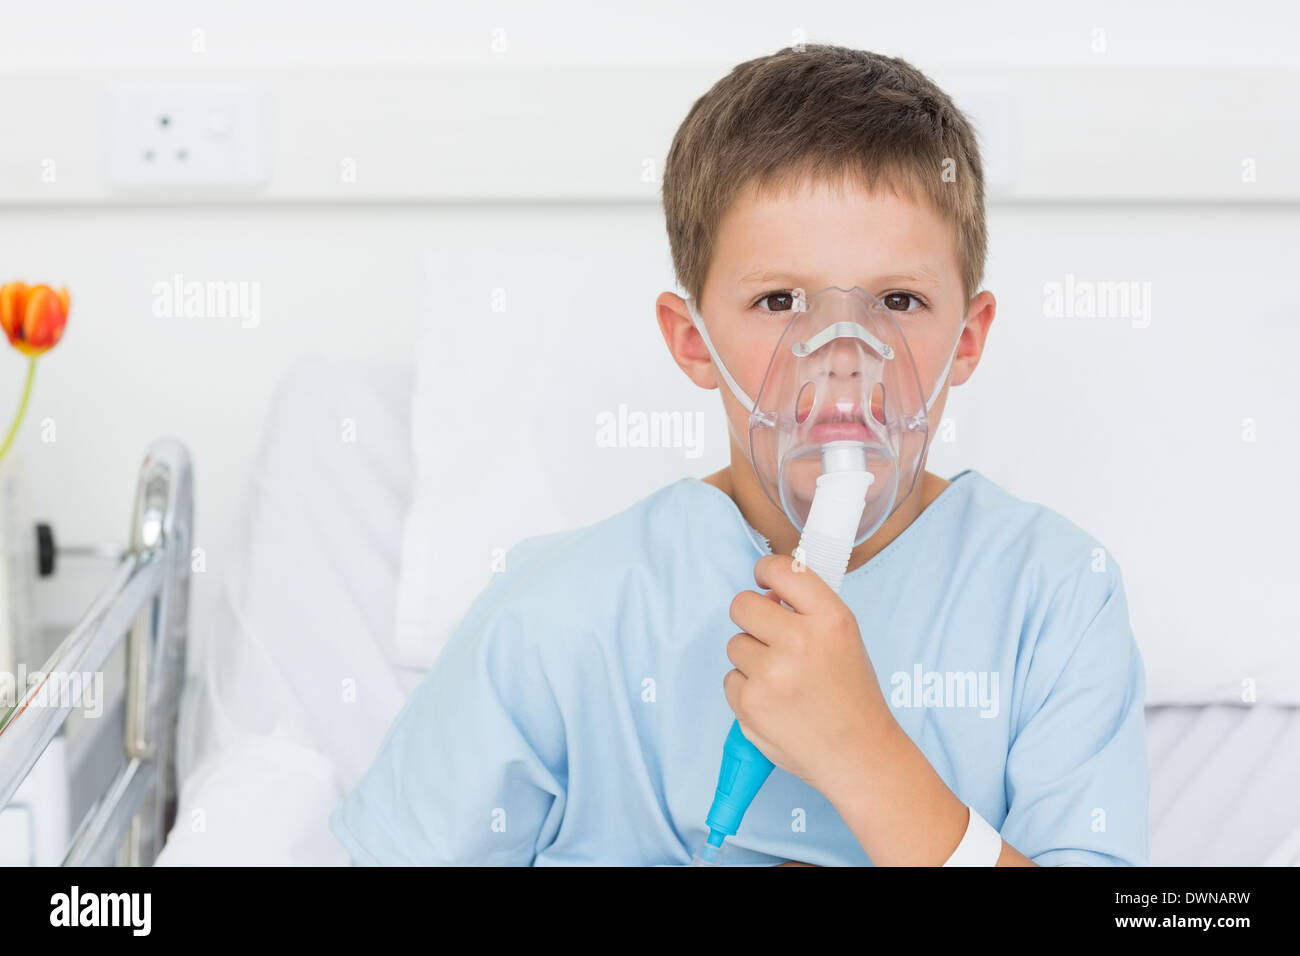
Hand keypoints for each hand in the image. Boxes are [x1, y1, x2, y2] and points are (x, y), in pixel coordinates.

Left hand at [723, 553, 893, 796]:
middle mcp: (799, 641)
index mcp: (830, 619)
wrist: (858, 754)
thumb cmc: (852, 695)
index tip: (763, 581)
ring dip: (752, 657)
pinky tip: (776, 703)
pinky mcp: (749, 703)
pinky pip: (731, 679)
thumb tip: (764, 595)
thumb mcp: (844, 637)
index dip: (765, 571)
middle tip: (771, 637)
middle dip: (752, 618)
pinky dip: (747, 689)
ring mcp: (770, 673)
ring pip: (735, 644)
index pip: (781, 570)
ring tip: (783, 680)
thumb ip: (806, 609)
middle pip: (742, 605)